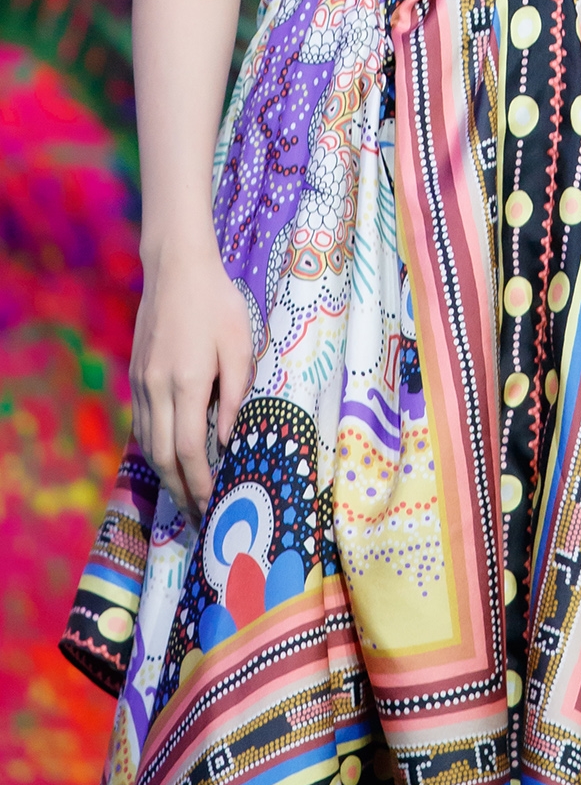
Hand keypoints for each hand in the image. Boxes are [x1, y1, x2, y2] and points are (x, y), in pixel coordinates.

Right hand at [130, 230, 254, 522]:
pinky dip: (155, 449)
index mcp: (187, 381)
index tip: (212, 505)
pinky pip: (143, 424)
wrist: (175, 268)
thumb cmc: (218, 302)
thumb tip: (231, 441)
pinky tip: (170, 458)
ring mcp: (142, 382)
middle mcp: (157, 388)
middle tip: (199, 516)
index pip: (187, 449)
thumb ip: (236, 394)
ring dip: (165, 475)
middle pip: (162, 457)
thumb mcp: (240, 344)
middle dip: (180, 491)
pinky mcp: (136, 376)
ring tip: (187, 496)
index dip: (199, 482)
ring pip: (147, 443)